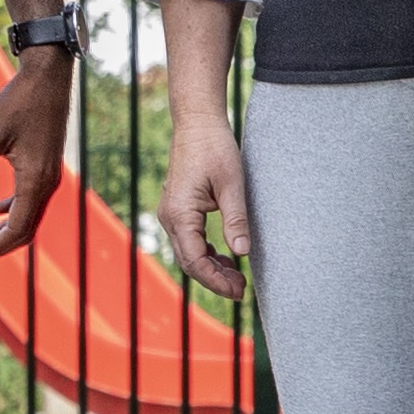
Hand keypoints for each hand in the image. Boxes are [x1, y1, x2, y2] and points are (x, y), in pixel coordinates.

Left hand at [0, 52, 71, 262]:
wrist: (47, 75)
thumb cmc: (17, 102)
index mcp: (35, 181)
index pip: (17, 230)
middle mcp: (47, 183)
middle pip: (25, 229)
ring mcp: (49, 174)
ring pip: (29, 214)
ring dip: (4, 228)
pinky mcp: (47, 163)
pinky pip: (31, 198)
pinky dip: (13, 209)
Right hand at [159, 114, 252, 297]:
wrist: (197, 123)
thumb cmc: (215, 148)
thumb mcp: (232, 184)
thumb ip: (236, 219)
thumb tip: (243, 253)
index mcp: (180, 213)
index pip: (194, 260)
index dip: (216, 280)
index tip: (238, 290)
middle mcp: (170, 216)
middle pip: (189, 261)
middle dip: (214, 279)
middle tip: (242, 290)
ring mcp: (171, 213)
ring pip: (188, 252)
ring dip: (211, 268)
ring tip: (237, 278)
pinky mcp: (178, 209)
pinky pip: (189, 240)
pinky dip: (206, 253)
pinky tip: (226, 258)